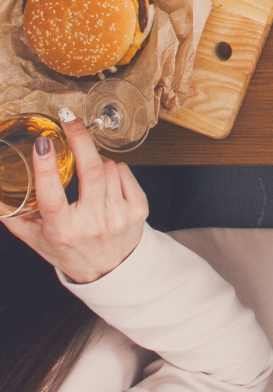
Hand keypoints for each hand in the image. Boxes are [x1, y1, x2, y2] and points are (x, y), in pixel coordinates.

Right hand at [2, 116, 147, 283]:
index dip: (45, 167)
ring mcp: (117, 215)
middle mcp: (91, 223)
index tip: (43, 142)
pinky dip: (113, 168)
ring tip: (87, 168)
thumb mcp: (37, 239)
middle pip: (90, 171)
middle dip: (80, 139)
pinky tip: (105, 179)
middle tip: (70, 121)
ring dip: (96, 158)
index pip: (52, 196)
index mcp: (62, 230)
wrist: (110, 270)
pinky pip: (124, 171)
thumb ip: (16, 217)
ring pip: (108, 167)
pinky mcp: (138, 208)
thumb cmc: (68, 250)